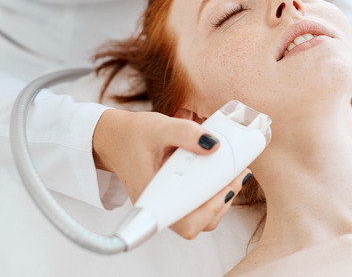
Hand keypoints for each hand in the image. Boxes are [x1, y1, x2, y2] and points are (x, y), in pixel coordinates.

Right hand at [92, 109, 250, 238]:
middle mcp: (160, 208)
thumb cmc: (132, 135)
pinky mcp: (172, 197)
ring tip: (234, 173)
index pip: (187, 223)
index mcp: (153, 200)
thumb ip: (186, 133)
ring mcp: (166, 204)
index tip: (226, 188)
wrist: (114, 137)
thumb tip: (214, 145)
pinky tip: (221, 172)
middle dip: (223, 201)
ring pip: (200, 216)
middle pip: (199, 222)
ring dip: (221, 197)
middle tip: (237, 176)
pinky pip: (196, 203)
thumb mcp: (159, 127)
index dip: (211, 211)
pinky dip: (212, 191)